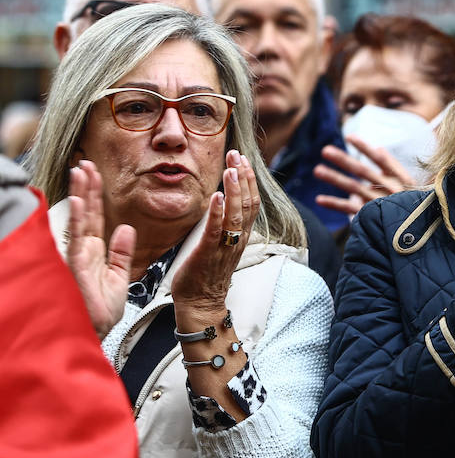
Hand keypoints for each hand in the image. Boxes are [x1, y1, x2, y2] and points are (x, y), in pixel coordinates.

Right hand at [65, 160, 135, 337]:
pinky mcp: (76, 266)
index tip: (96, 175)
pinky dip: (78, 220)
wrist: (97, 332)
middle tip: (86, 164)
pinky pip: (77, 239)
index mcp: (95, 252)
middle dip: (86, 188)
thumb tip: (127, 229)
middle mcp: (84, 251)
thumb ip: (121, 252)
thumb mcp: (119, 277)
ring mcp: (78, 257)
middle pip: (86, 213)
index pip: (95, 217)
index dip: (95, 196)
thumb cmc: (102, 311)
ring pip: (80, 220)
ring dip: (80, 195)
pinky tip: (79, 202)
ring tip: (80, 172)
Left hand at [170, 150, 258, 312]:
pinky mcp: (208, 253)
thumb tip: (221, 202)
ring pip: (237, 214)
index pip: (251, 203)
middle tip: (237, 154)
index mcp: (241, 235)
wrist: (201, 303)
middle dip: (243, 177)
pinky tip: (217, 196)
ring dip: (235, 190)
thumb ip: (224, 224)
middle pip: (248, 204)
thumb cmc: (206, 273)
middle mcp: (238, 239)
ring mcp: (225, 246)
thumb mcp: (220, 244)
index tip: (242, 159)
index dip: (249, 180)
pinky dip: (218, 213)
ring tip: (231, 169)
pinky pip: (216, 231)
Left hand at [312, 136, 418, 217]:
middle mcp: (391, 191)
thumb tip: (379, 148)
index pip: (382, 160)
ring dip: (334, 178)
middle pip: (364, 172)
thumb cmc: (417, 206)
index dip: (365, 148)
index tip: (350, 137)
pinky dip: (334, 204)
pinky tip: (319, 199)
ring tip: (317, 170)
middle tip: (325, 150)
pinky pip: (350, 210)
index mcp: (402, 180)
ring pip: (354, 189)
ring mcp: (380, 204)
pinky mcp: (372, 218)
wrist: (424, 233)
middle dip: (343, 160)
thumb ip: (393, 167)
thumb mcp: (411, 185)